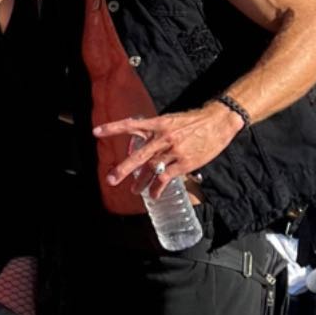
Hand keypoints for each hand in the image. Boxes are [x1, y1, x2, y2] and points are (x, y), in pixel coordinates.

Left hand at [94, 103, 239, 198]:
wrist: (219, 121)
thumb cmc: (195, 120)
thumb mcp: (172, 120)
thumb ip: (156, 131)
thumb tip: (143, 143)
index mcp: (159, 123)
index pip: (132, 124)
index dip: (113, 128)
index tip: (96, 132)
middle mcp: (164, 137)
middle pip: (140, 155)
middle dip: (124, 168)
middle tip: (111, 179)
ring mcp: (175, 151)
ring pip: (152, 169)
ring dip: (141, 182)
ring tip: (133, 191)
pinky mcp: (185, 162)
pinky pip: (167, 178)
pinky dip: (158, 187)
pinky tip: (153, 194)